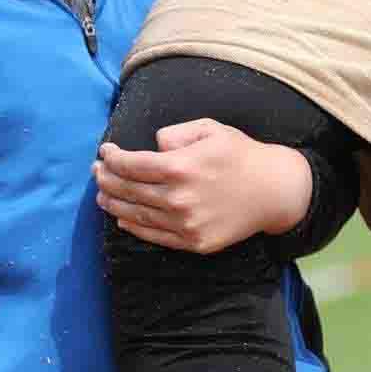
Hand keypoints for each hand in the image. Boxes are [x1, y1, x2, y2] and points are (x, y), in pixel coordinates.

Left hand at [94, 120, 312, 253]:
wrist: (273, 191)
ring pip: (136, 215)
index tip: (105, 151)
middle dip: (107, 179)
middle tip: (97, 172)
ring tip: (101, 195)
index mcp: (181, 167)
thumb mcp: (209, 129)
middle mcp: (179, 198)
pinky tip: (122, 218)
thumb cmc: (240, 154)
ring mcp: (185, 224)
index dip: (112, 158)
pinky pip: (154, 236)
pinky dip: (133, 227)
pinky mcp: (193, 242)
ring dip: (113, 204)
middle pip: (128, 190)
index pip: (131, 165)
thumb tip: (152, 147)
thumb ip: (175, 134)